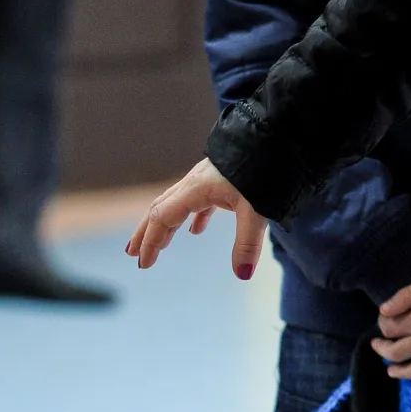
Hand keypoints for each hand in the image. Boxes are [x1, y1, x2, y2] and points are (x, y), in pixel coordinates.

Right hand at [126, 158, 267, 276]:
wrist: (277, 136)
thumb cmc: (266, 169)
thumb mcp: (257, 210)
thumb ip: (248, 244)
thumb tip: (243, 275)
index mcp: (195, 190)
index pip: (162, 218)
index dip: (150, 241)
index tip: (144, 263)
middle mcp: (193, 184)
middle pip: (159, 209)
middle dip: (145, 233)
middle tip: (133, 254)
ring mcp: (205, 180)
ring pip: (174, 204)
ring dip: (163, 225)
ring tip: (158, 244)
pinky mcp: (219, 179)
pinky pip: (197, 200)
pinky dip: (191, 218)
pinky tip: (196, 231)